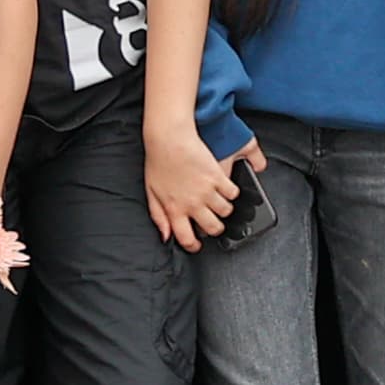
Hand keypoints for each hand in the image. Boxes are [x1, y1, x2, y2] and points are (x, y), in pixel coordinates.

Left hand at [143, 112, 240, 251]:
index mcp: (174, 209)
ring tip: (218, 202)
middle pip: (213, 228)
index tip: (196, 245)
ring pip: (226, 211)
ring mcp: (207, 190)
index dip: (193, 246)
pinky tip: (224, 188)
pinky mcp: (218, 177)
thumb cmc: (158, 162)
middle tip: (213, 222)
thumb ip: (158, 217)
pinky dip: (231, 192)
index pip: (186, 238)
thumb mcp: (151, 192)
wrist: (169, 139)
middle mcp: (192, 203)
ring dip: (224, 209)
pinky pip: (233, 192)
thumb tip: (166, 236)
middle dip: (215, 228)